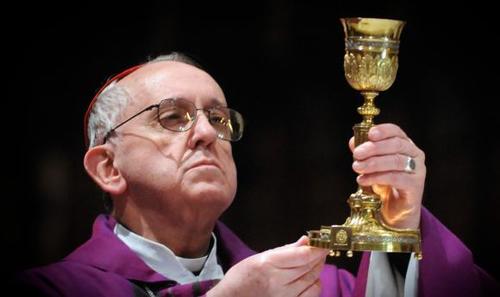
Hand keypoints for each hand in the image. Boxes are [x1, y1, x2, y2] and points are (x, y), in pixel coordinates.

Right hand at [206, 236, 327, 296]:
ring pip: (312, 281)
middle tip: (322, 248)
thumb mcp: (259, 257)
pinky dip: (315, 284)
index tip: (324, 242)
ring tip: (316, 261)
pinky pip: (310, 295)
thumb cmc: (242, 277)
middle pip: (309, 267)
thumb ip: (285, 250)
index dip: (317, 248)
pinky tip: (311, 278)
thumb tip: (305, 240)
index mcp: (268, 265)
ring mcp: (284, 296)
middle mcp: (278, 282)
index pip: (302, 256)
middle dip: (319, 256)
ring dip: (318, 269)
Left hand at [349, 123, 425, 228]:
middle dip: (374, 148)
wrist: (395, 211)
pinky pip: (396, 178)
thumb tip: (353, 142)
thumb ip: (364, 153)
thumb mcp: (371, 166)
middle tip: (357, 154)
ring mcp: (417, 171)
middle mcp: (415, 155)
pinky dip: (377, 178)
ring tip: (357, 168)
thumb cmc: (384, 184)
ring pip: (395, 161)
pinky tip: (363, 180)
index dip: (383, 131)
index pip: (396, 132)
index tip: (369, 134)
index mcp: (405, 145)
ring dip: (373, 163)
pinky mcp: (415, 186)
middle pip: (396, 145)